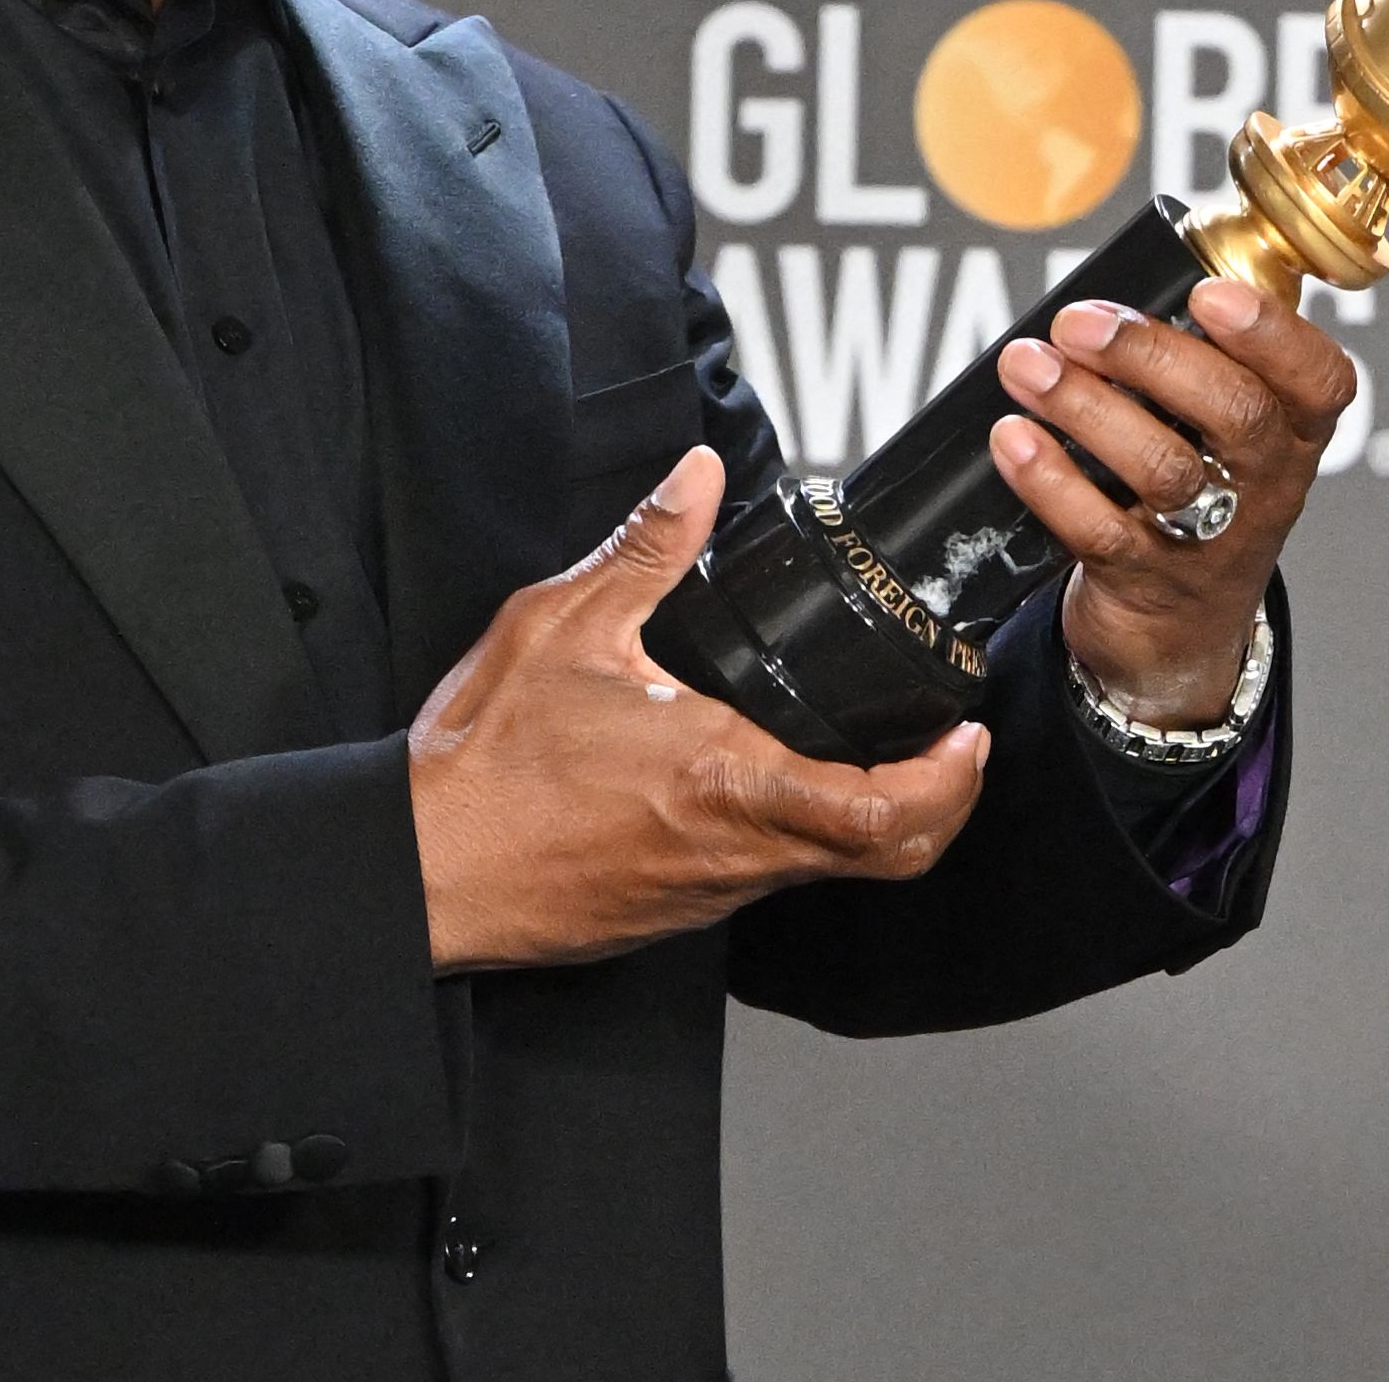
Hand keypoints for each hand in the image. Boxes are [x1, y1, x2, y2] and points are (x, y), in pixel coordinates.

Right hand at [407, 446, 991, 972]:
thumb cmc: (485, 760)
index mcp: (724, 780)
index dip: (947, 781)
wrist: (423, 866)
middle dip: (940, 804)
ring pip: (831, 871)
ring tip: (878, 749)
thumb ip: (646, 548)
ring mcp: (710, 892)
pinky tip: (781, 780)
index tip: (965, 734)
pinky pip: (771, 878)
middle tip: (951, 747)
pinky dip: (807, 836)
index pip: (881, 812)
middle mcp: (733, 852)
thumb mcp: (563, 626)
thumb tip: (697, 477)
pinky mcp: (678, 911)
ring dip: (876, 820)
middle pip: (888, 858)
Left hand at [991, 277, 1355, 727]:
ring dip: (1085, 405)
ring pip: (1163, 467)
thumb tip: (1116, 288)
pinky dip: (1050, 478)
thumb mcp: (1228, 432)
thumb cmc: (1197, 491)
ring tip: (1026, 365)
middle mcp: (1266, 484)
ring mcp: (1211, 538)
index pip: (1321, 379)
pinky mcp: (1147, 580)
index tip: (1209, 292)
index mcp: (1295, 430)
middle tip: (1079, 321)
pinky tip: (1013, 437)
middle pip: (1235, 413)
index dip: (1272, 333)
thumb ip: (1199, 358)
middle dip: (1151, 354)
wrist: (1180, 631)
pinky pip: (1100, 529)